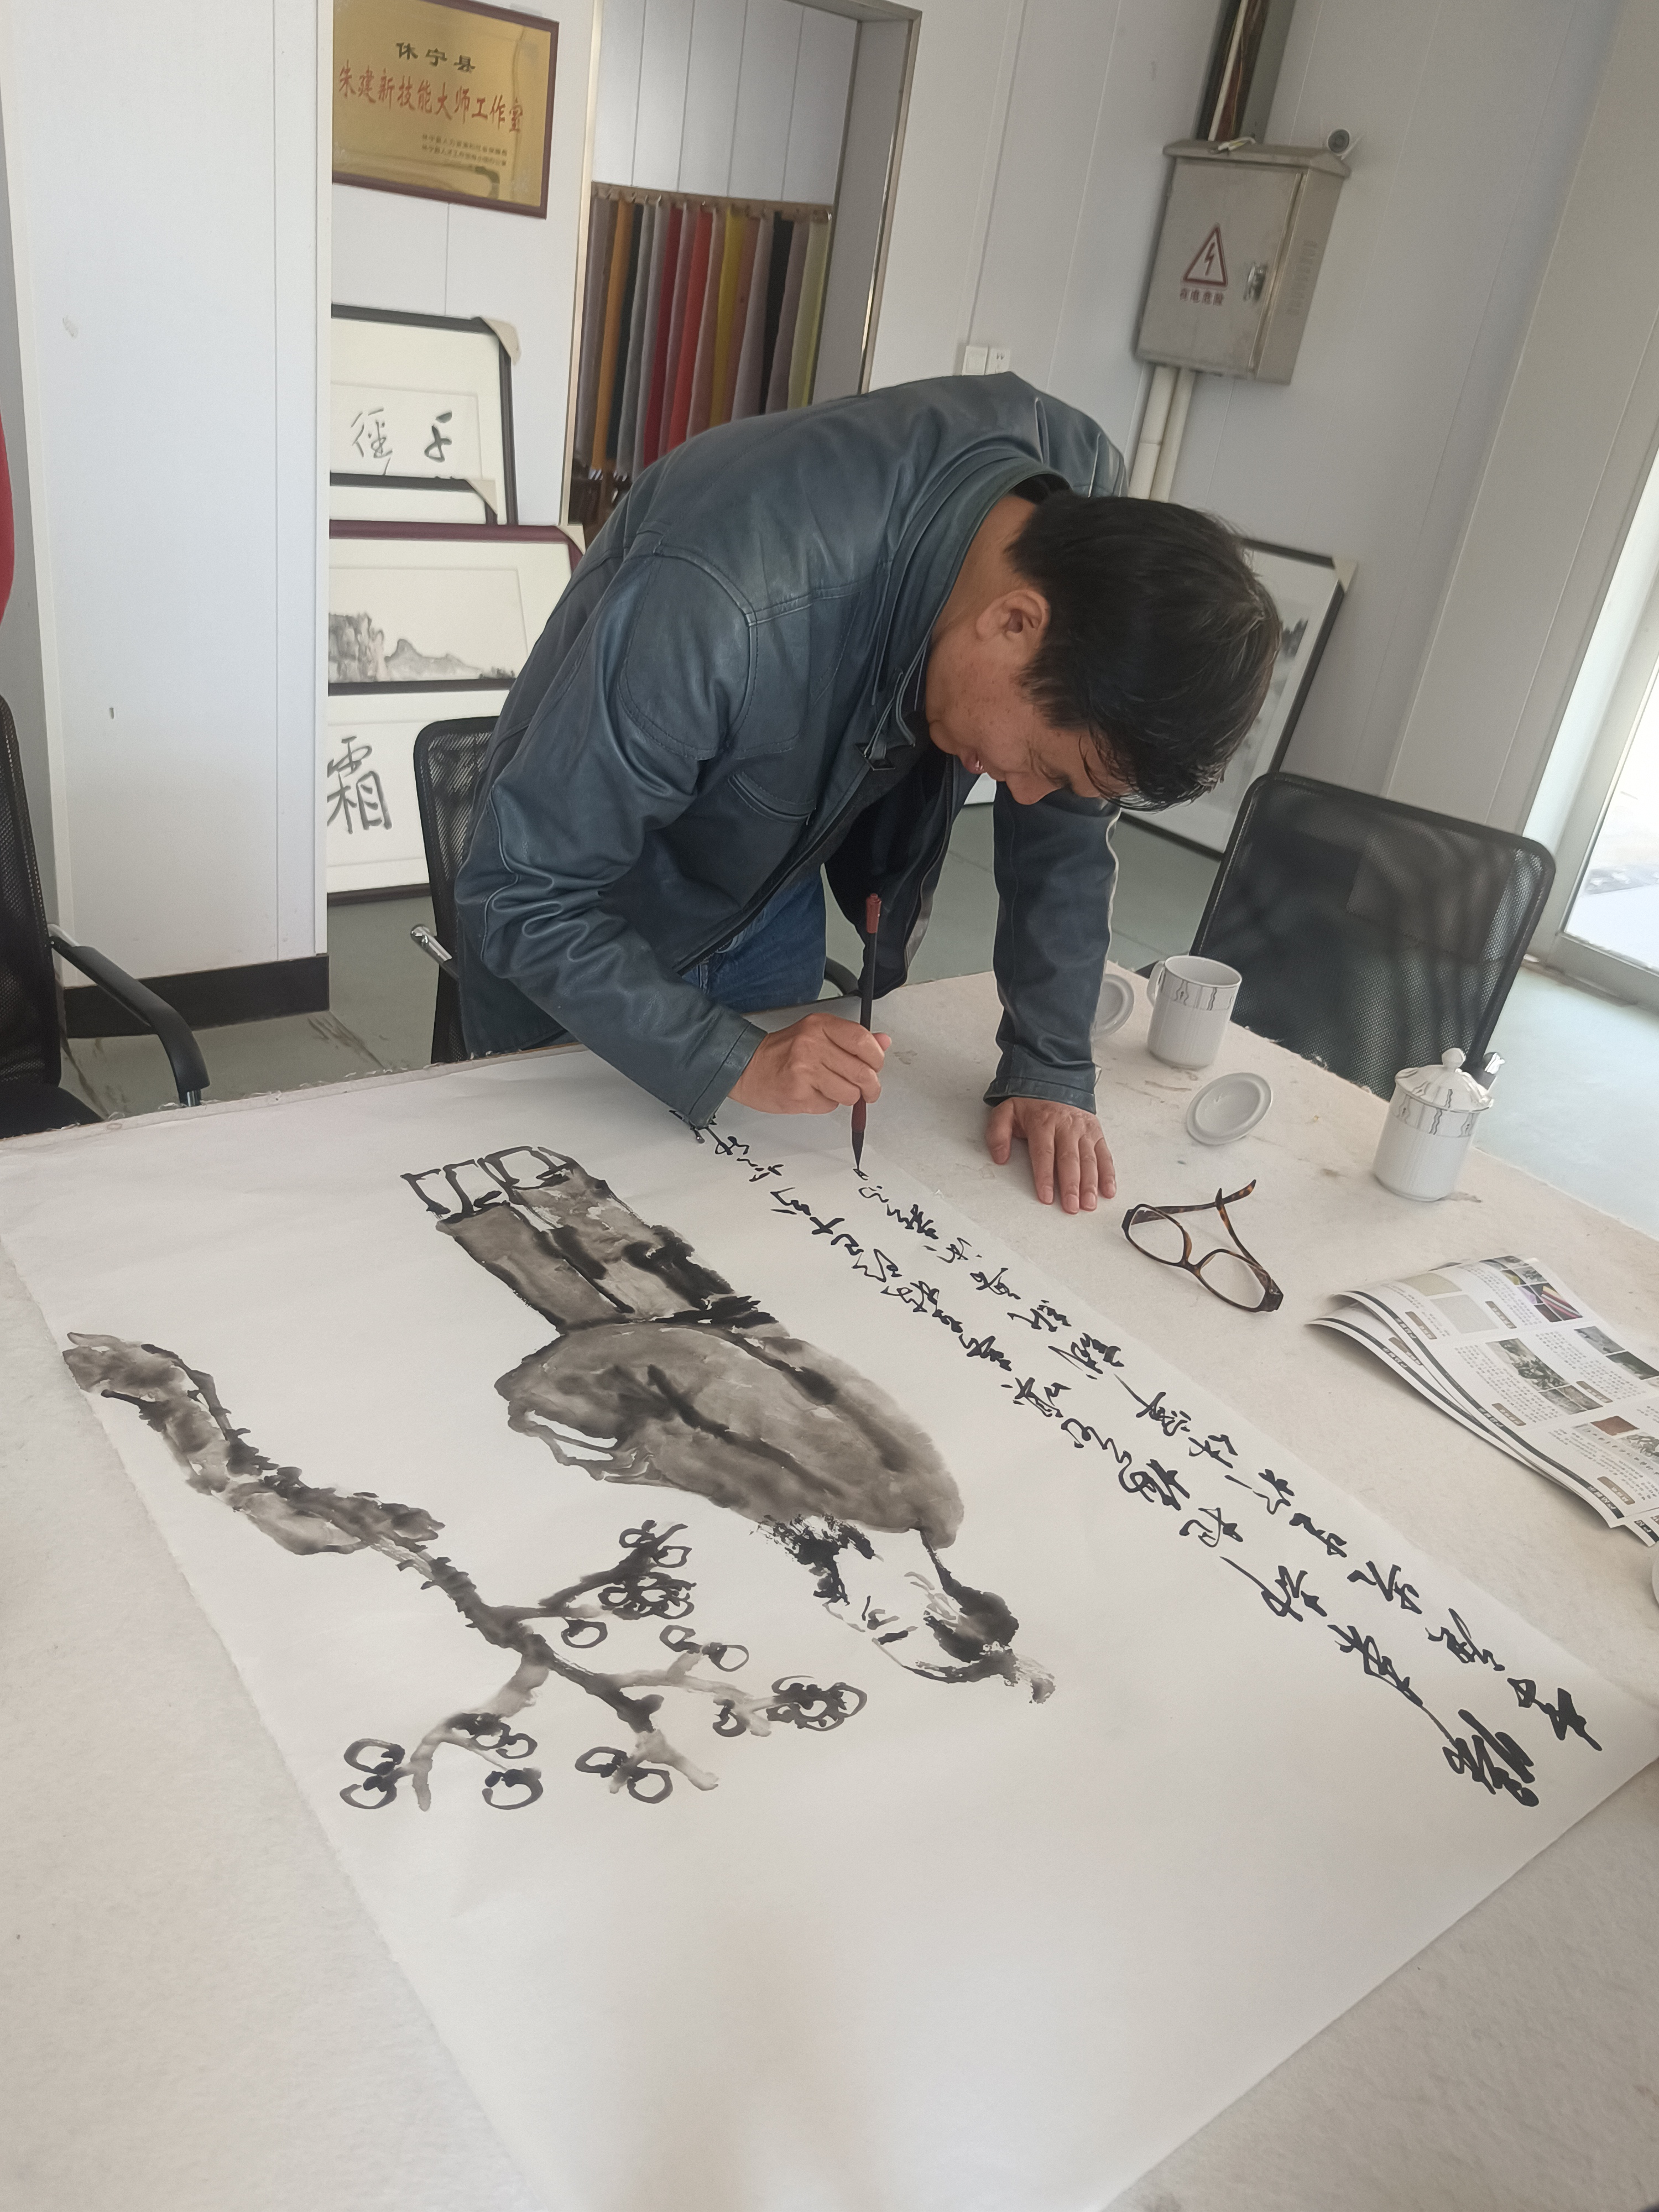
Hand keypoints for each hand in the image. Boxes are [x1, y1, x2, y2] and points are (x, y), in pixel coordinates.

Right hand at [730, 1013, 889, 1114]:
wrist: (747, 1067)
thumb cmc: (782, 1052)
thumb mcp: (818, 1034)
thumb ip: (851, 1038)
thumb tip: (883, 1042)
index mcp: (820, 1026)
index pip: (863, 1041)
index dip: (876, 1058)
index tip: (876, 1066)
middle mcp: (812, 1045)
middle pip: (862, 1072)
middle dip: (871, 1087)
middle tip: (869, 1090)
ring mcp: (804, 1071)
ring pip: (850, 1094)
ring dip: (848, 1097)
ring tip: (834, 1090)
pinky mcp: (798, 1094)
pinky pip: (830, 1106)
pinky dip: (827, 1104)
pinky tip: (814, 1093)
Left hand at [986, 1097, 1115, 1212]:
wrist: (1055, 1080)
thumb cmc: (1032, 1103)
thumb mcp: (1006, 1111)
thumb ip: (998, 1133)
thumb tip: (999, 1156)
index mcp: (1042, 1122)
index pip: (1044, 1153)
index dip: (1045, 1176)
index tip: (1046, 1196)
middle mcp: (1065, 1126)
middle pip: (1069, 1159)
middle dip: (1071, 1186)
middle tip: (1071, 1206)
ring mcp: (1083, 1130)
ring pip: (1089, 1159)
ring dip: (1090, 1184)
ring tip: (1089, 1203)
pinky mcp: (1096, 1133)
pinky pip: (1104, 1155)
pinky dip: (1108, 1174)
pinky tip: (1107, 1190)